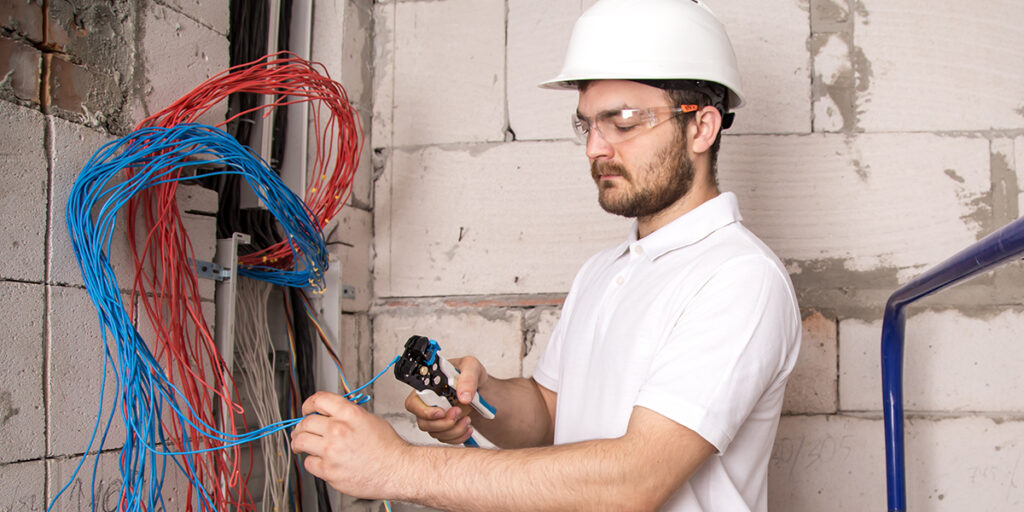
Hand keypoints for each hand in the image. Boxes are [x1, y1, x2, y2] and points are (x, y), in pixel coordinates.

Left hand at [291, 391, 410, 498]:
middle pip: (305, 421)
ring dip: (299, 442)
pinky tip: (322, 461)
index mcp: (349, 414)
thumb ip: (347, 414)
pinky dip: (312, 462)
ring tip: (302, 445)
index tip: (306, 409)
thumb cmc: (388, 447)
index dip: (308, 404)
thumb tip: (329, 414)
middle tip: (303, 430)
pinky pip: (308, 463)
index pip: (318, 400)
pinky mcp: (328, 470)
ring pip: (300, 441)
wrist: (397, 470)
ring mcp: (331, 451)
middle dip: (302, 426)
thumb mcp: (369, 419)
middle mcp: (338, 430)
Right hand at [404, 356, 487, 444]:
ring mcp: (435, 417)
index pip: (413, 403)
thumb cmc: (471, 374)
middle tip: (458, 412)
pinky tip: (468, 427)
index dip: (424, 411)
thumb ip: (468, 378)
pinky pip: (445, 438)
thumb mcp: (472, 366)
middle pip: (423, 422)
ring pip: (435, 433)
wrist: (482, 388)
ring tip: (467, 419)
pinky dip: (458, 436)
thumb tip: (463, 396)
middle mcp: (428, 403)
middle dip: (443, 423)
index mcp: (427, 386)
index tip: (441, 412)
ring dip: (453, 430)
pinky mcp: (444, 426)